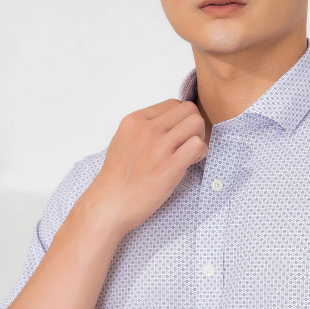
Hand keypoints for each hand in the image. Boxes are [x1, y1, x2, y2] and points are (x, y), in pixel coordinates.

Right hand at [85, 98, 208, 237]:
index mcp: (134, 120)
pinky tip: (191, 163)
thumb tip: (165, 123)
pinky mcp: (169, 166)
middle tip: (187, 144)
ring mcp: (158, 147)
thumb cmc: (117, 178)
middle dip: (194, 125)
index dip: (181, 119)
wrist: (108, 205)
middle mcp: (146, 129)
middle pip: (188, 109)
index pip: (172, 103)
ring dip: (200, 138)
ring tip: (190, 154)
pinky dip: (201, 154)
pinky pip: (198, 145)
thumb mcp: (122, 141)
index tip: (177, 136)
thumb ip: (142, 129)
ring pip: (196, 123)